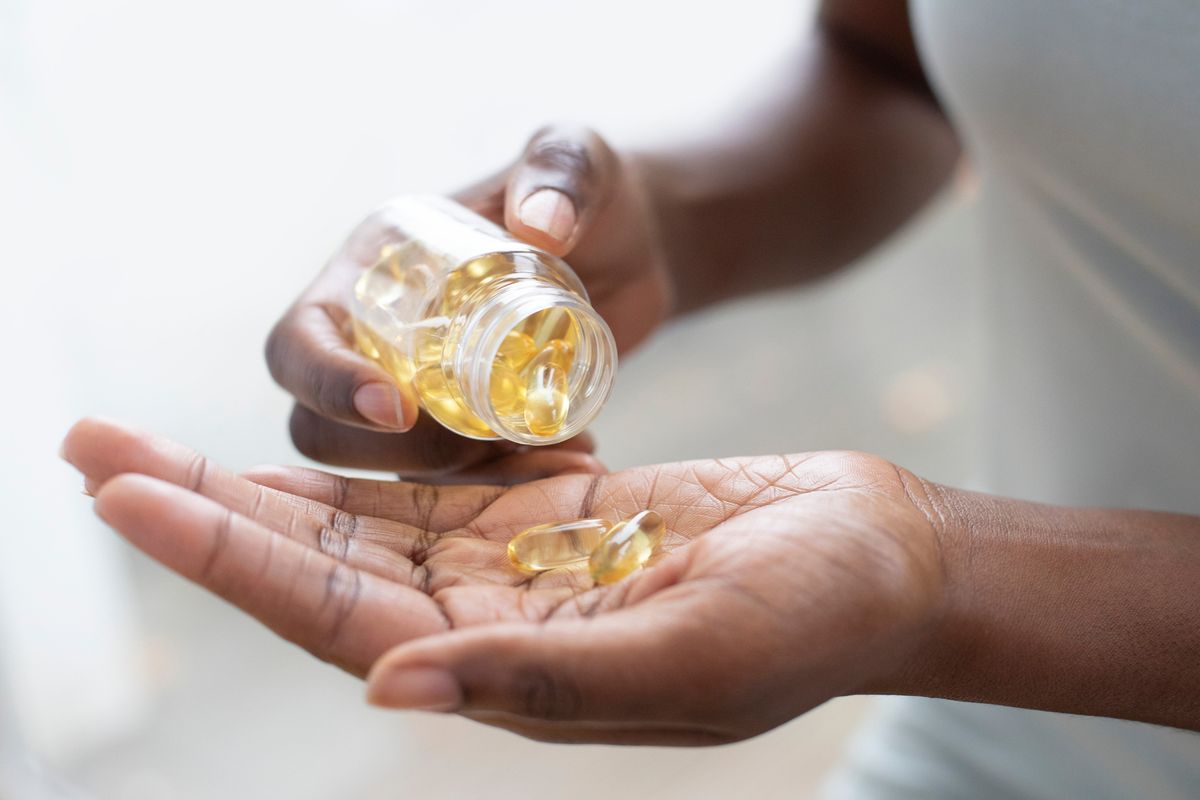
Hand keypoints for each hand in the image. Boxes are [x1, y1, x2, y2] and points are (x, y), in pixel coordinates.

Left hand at [63, 418, 943, 744]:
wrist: (874, 556)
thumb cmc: (810, 615)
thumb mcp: (690, 657)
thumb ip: (543, 676)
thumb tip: (386, 683)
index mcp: (510, 670)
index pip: (332, 615)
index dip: (224, 556)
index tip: (126, 490)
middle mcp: (491, 623)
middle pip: (315, 565)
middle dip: (202, 509)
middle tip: (89, 449)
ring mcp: (516, 564)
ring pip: (356, 521)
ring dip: (255, 481)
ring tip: (155, 441)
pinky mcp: (548, 510)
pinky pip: (427, 484)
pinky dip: (356, 457)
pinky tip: (295, 434)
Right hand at [265, 125, 671, 479]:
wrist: (637, 248)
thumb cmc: (592, 193)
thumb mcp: (579, 163)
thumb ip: (562, 174)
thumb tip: (541, 226)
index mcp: (372, 268)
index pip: (299, 340)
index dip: (327, 383)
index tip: (400, 409)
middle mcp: (379, 334)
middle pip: (325, 427)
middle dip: (399, 453)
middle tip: (489, 445)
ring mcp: (422, 388)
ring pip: (395, 467)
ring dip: (465, 480)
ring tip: (554, 455)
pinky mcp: (469, 427)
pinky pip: (461, 480)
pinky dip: (509, 485)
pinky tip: (574, 458)